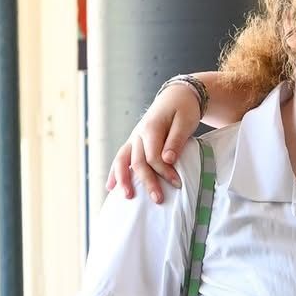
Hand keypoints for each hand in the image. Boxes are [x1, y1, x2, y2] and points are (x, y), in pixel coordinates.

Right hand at [106, 82, 199, 202]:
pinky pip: (121, 158)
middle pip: (138, 161)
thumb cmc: (183, 109)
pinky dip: (115, 173)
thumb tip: (167, 159)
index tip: (177, 184)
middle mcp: (138, 133)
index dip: (164, 171)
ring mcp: (134, 138)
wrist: (176, 96)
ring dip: (123, 179)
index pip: (153, 155)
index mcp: (151, 127)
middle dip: (147, 181)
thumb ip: (176, 140)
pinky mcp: (133, 142)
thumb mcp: (185, 122)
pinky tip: (110, 187)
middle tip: (157, 199)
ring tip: (126, 196)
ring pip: (123, 159)